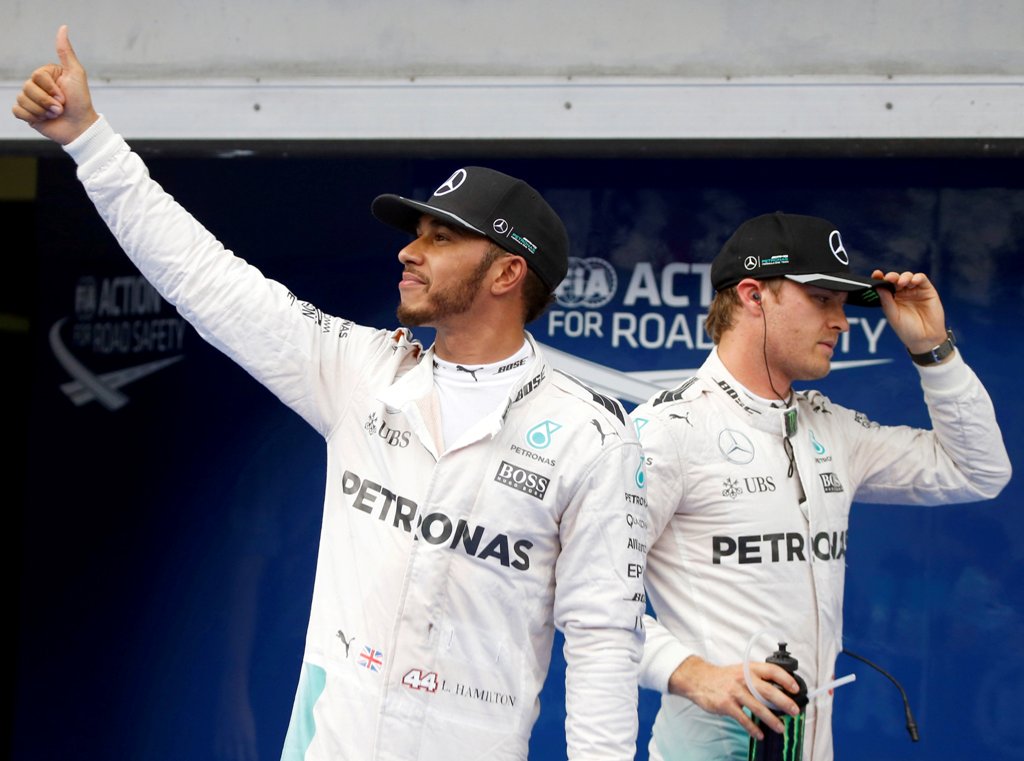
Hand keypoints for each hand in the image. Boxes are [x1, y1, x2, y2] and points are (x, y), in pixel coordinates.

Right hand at [11, 25, 98, 144]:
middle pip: (27, 88)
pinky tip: (44, 119)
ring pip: (22, 100)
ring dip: (42, 111)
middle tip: (61, 108)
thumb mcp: (76, 74)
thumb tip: (63, 27)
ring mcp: (31, 100)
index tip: (64, 96)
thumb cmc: (81, 102)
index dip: (51, 89)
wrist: (81, 128)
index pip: (37, 76)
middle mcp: (37, 86)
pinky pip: (17, 111)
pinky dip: (32, 117)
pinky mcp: (27, 114)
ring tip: (55, 115)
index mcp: (46, 75)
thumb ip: (66, 52)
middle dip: (47, 101)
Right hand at [667, 655, 800, 739]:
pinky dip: (753, 728)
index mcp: (749, 668)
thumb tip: (779, 691)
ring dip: (771, 719)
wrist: (699, 679)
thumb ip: (757, 678)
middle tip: (794, 711)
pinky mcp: (726, 704)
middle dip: (784, 702)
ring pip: (758, 707)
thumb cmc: (724, 677)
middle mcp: (743, 678)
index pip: (772, 671)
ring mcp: (734, 691)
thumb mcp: (741, 671)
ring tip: (781, 728)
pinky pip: (743, 718)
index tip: (796, 689)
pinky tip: (759, 734)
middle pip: (768, 691)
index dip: (786, 679)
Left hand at [871, 270, 948, 354]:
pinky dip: (917, 277)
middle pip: (896, 279)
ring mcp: (915, 291)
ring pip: (908, 277)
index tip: (876, 275)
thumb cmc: (907, 330)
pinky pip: (922, 279)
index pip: (885, 285)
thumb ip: (887, 301)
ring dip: (904, 277)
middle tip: (889, 279)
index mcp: (892, 298)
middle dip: (892, 277)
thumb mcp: (893, 316)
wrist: (925, 339)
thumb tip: (878, 287)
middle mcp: (903, 293)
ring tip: (901, 282)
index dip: (880, 278)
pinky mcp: (927, 290)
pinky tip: (913, 281)